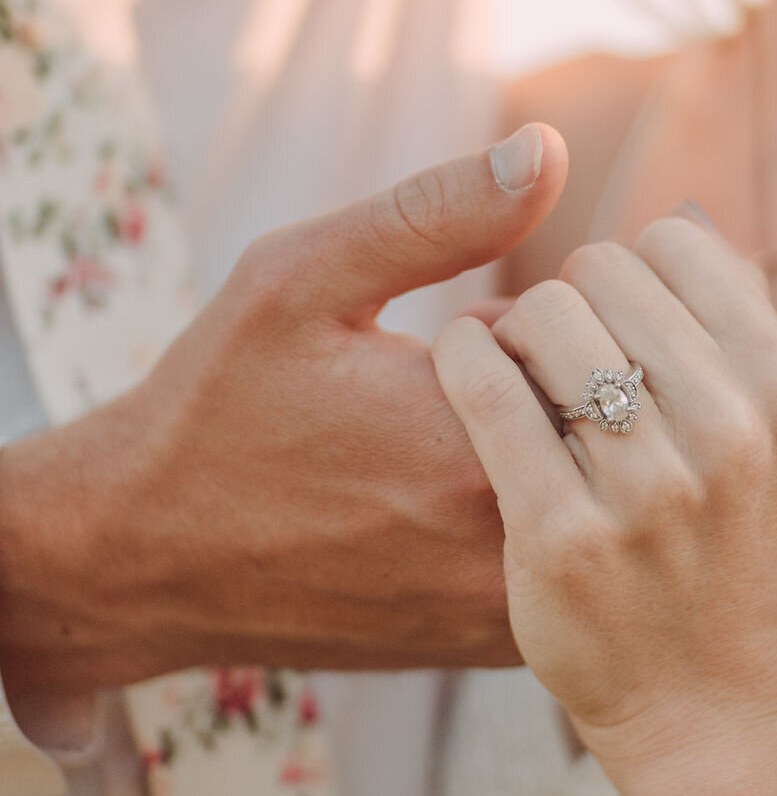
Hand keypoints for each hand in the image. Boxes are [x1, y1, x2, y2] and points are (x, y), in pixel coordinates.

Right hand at [0, 125, 567, 691]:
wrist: (141, 562)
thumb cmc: (217, 410)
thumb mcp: (300, 280)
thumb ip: (435, 214)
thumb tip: (549, 149)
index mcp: (473, 441)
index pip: (607, 350)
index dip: (555, 320)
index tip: (484, 324)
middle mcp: (507, 540)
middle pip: (617, 429)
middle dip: (567, 383)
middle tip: (469, 380)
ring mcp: (502, 608)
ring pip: (600, 499)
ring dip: (556, 452)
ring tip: (450, 441)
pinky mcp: (488, 646)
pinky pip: (574, 559)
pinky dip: (546, 513)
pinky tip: (452, 496)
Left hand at [433, 214, 776, 795]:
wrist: (704, 700)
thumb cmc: (721, 547)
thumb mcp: (768, 431)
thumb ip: (730, 324)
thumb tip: (679, 219)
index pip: (671, 246)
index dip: (624, 277)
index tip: (608, 326)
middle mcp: (730, 429)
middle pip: (597, 272)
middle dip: (564, 304)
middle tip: (553, 360)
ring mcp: (649, 488)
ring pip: (541, 317)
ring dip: (509, 332)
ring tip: (514, 378)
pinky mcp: (562, 536)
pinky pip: (484, 387)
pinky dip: (462, 358)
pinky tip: (464, 373)